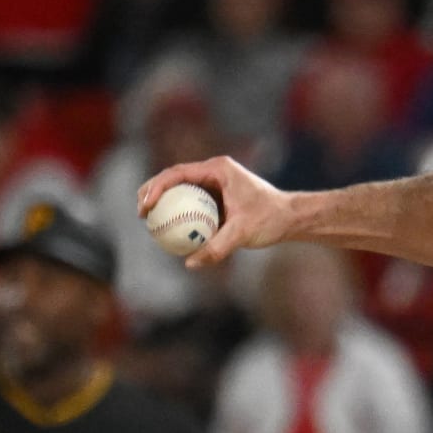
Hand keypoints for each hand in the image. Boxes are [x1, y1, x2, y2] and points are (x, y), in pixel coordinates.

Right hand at [137, 156, 292, 269]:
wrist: (291, 219)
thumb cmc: (271, 219)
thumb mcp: (243, 233)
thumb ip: (217, 247)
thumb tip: (190, 263)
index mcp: (218, 169)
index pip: (178, 173)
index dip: (156, 187)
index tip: (146, 206)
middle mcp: (214, 173)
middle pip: (174, 177)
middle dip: (152, 191)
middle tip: (140, 212)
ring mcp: (215, 184)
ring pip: (181, 190)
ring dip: (163, 201)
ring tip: (147, 220)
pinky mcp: (217, 198)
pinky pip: (193, 203)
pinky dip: (179, 213)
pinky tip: (168, 231)